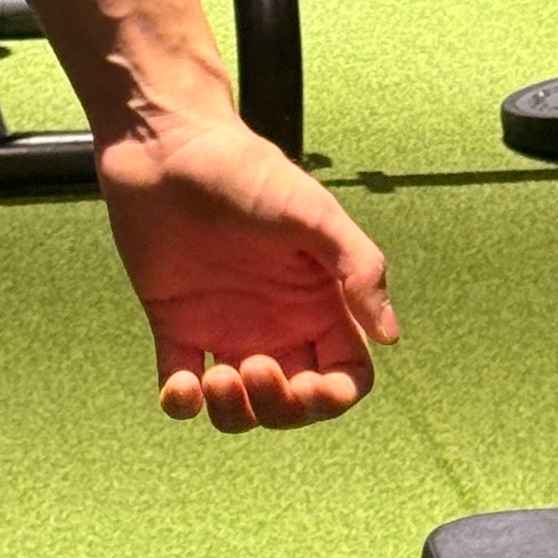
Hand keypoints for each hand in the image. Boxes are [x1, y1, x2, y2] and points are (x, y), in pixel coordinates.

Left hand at [98, 112, 398, 432]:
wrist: (167, 143)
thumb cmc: (243, 169)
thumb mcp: (311, 210)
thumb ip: (357, 266)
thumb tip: (390, 337)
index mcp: (316, 299)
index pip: (344, 373)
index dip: (333, 397)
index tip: (310, 385)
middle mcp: (276, 321)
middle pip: (295, 401)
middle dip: (281, 409)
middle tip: (254, 370)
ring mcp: (225, 326)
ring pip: (241, 407)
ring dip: (235, 414)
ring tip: (216, 381)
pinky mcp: (175, 324)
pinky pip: (181, 389)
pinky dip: (183, 404)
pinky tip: (183, 387)